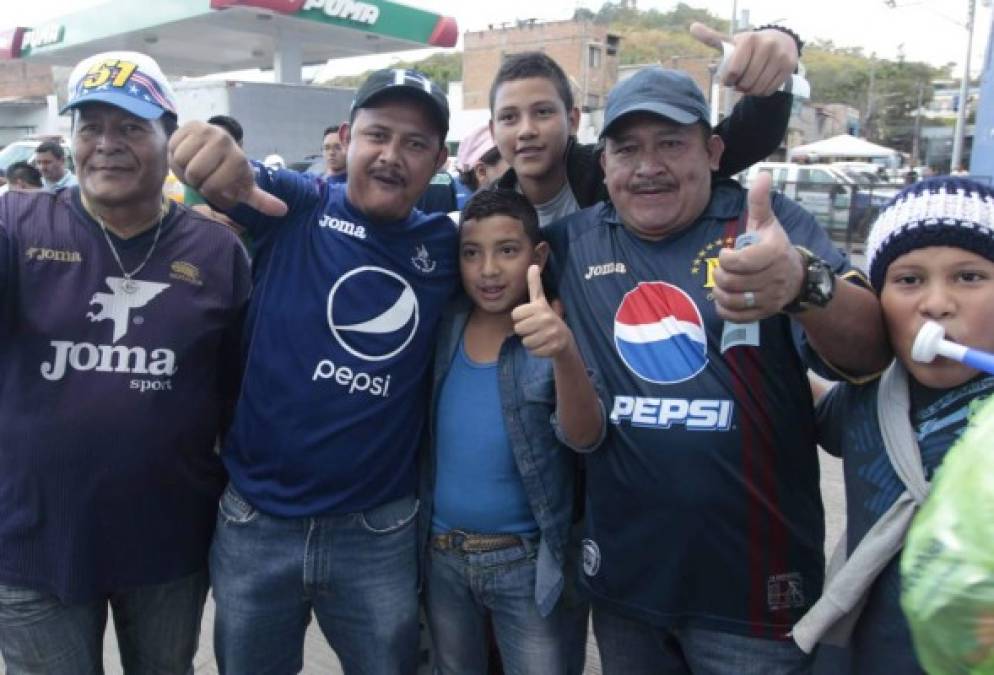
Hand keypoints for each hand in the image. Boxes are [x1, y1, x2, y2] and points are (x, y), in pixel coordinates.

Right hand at [168, 121, 286, 215]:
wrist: (221, 148)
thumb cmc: (231, 174)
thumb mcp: (246, 189)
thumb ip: (261, 200)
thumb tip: (283, 210)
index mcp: (237, 159)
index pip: (211, 187)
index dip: (209, 192)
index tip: (216, 187)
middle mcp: (223, 140)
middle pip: (194, 173)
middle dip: (195, 180)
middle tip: (203, 177)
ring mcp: (206, 130)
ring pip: (180, 160)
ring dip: (183, 168)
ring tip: (195, 167)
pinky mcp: (189, 124)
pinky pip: (172, 147)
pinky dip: (175, 155)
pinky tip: (187, 155)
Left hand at [511, 265, 574, 358]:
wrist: (564, 339)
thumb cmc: (547, 319)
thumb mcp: (541, 301)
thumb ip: (535, 284)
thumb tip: (532, 265)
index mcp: (540, 307)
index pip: (515, 314)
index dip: (520, 318)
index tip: (530, 316)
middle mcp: (546, 319)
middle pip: (518, 329)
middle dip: (524, 331)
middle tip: (535, 328)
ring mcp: (550, 334)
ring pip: (525, 341)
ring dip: (530, 341)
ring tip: (540, 336)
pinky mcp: (552, 347)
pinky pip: (532, 351)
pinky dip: (536, 351)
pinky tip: (544, 345)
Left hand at [690, 22, 797, 95]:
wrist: (779, 41)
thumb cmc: (749, 46)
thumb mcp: (732, 42)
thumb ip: (712, 38)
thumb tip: (692, 27)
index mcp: (749, 39)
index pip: (734, 70)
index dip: (729, 80)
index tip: (729, 78)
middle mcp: (767, 45)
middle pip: (746, 81)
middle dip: (739, 86)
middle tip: (739, 83)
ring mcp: (780, 55)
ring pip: (758, 87)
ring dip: (750, 91)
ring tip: (748, 85)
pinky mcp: (789, 66)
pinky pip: (769, 90)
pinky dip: (761, 92)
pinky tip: (759, 84)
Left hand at [712, 172, 804, 321]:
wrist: (796, 277)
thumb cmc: (774, 245)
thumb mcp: (768, 222)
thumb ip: (760, 201)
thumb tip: (763, 174)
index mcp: (773, 253)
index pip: (742, 261)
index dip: (726, 258)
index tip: (725, 253)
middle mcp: (774, 278)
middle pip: (733, 281)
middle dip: (719, 274)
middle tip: (722, 269)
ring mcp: (769, 298)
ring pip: (732, 299)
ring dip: (719, 292)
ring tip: (722, 282)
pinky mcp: (763, 313)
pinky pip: (735, 316)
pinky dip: (724, 308)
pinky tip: (725, 297)